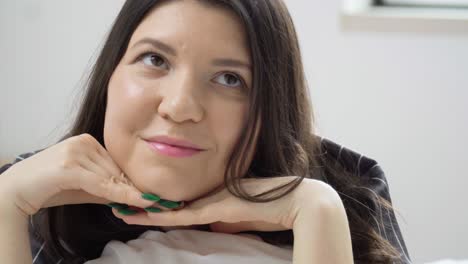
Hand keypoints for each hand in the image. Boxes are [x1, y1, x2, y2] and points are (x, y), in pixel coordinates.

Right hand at [0, 133, 153, 217]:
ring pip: (110, 176)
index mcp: (88, 141)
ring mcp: (75, 151)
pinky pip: (100, 183)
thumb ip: (107, 188)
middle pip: (115, 169)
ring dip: (126, 193)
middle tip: (150, 201)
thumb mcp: (84, 186)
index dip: (131, 181)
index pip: (116, 163)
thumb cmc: (50, 188)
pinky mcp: (69, 165)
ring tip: (142, 203)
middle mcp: (83, 141)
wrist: (17, 190)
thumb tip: (134, 197)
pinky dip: (116, 194)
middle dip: (131, 188)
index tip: (150, 193)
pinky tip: (131, 201)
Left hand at [112, 176, 337, 233]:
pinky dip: (162, 217)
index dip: (152, 205)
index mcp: (209, 198)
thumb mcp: (239, 218)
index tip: (131, 205)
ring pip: (170, 207)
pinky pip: (184, 214)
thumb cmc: (268, 209)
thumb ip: (222, 220)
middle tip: (113, 201)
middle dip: (141, 203)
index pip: (175, 204)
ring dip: (144, 210)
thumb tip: (211, 226)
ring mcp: (210, 201)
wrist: (293, 201)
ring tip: (118, 208)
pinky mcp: (217, 208)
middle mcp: (206, 197)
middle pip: (168, 202)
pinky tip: (143, 215)